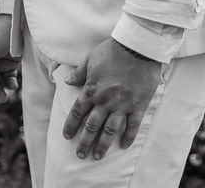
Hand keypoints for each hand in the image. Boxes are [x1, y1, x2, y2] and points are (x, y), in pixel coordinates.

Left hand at [62, 38, 162, 160]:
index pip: (77, 113)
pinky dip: (128, 137)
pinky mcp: (138, 105)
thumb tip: (67, 81)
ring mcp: (122, 105)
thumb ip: (79, 74)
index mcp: (92, 90)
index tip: (66, 136)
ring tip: (97, 156)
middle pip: (91, 126)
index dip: (70, 126)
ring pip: (110, 130)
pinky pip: (132, 125)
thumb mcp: (90, 60)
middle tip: (80, 155)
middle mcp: (105, 101)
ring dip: (103, 145)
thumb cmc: (111, 51)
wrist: (136, 48)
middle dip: (84, 142)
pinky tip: (124, 146)